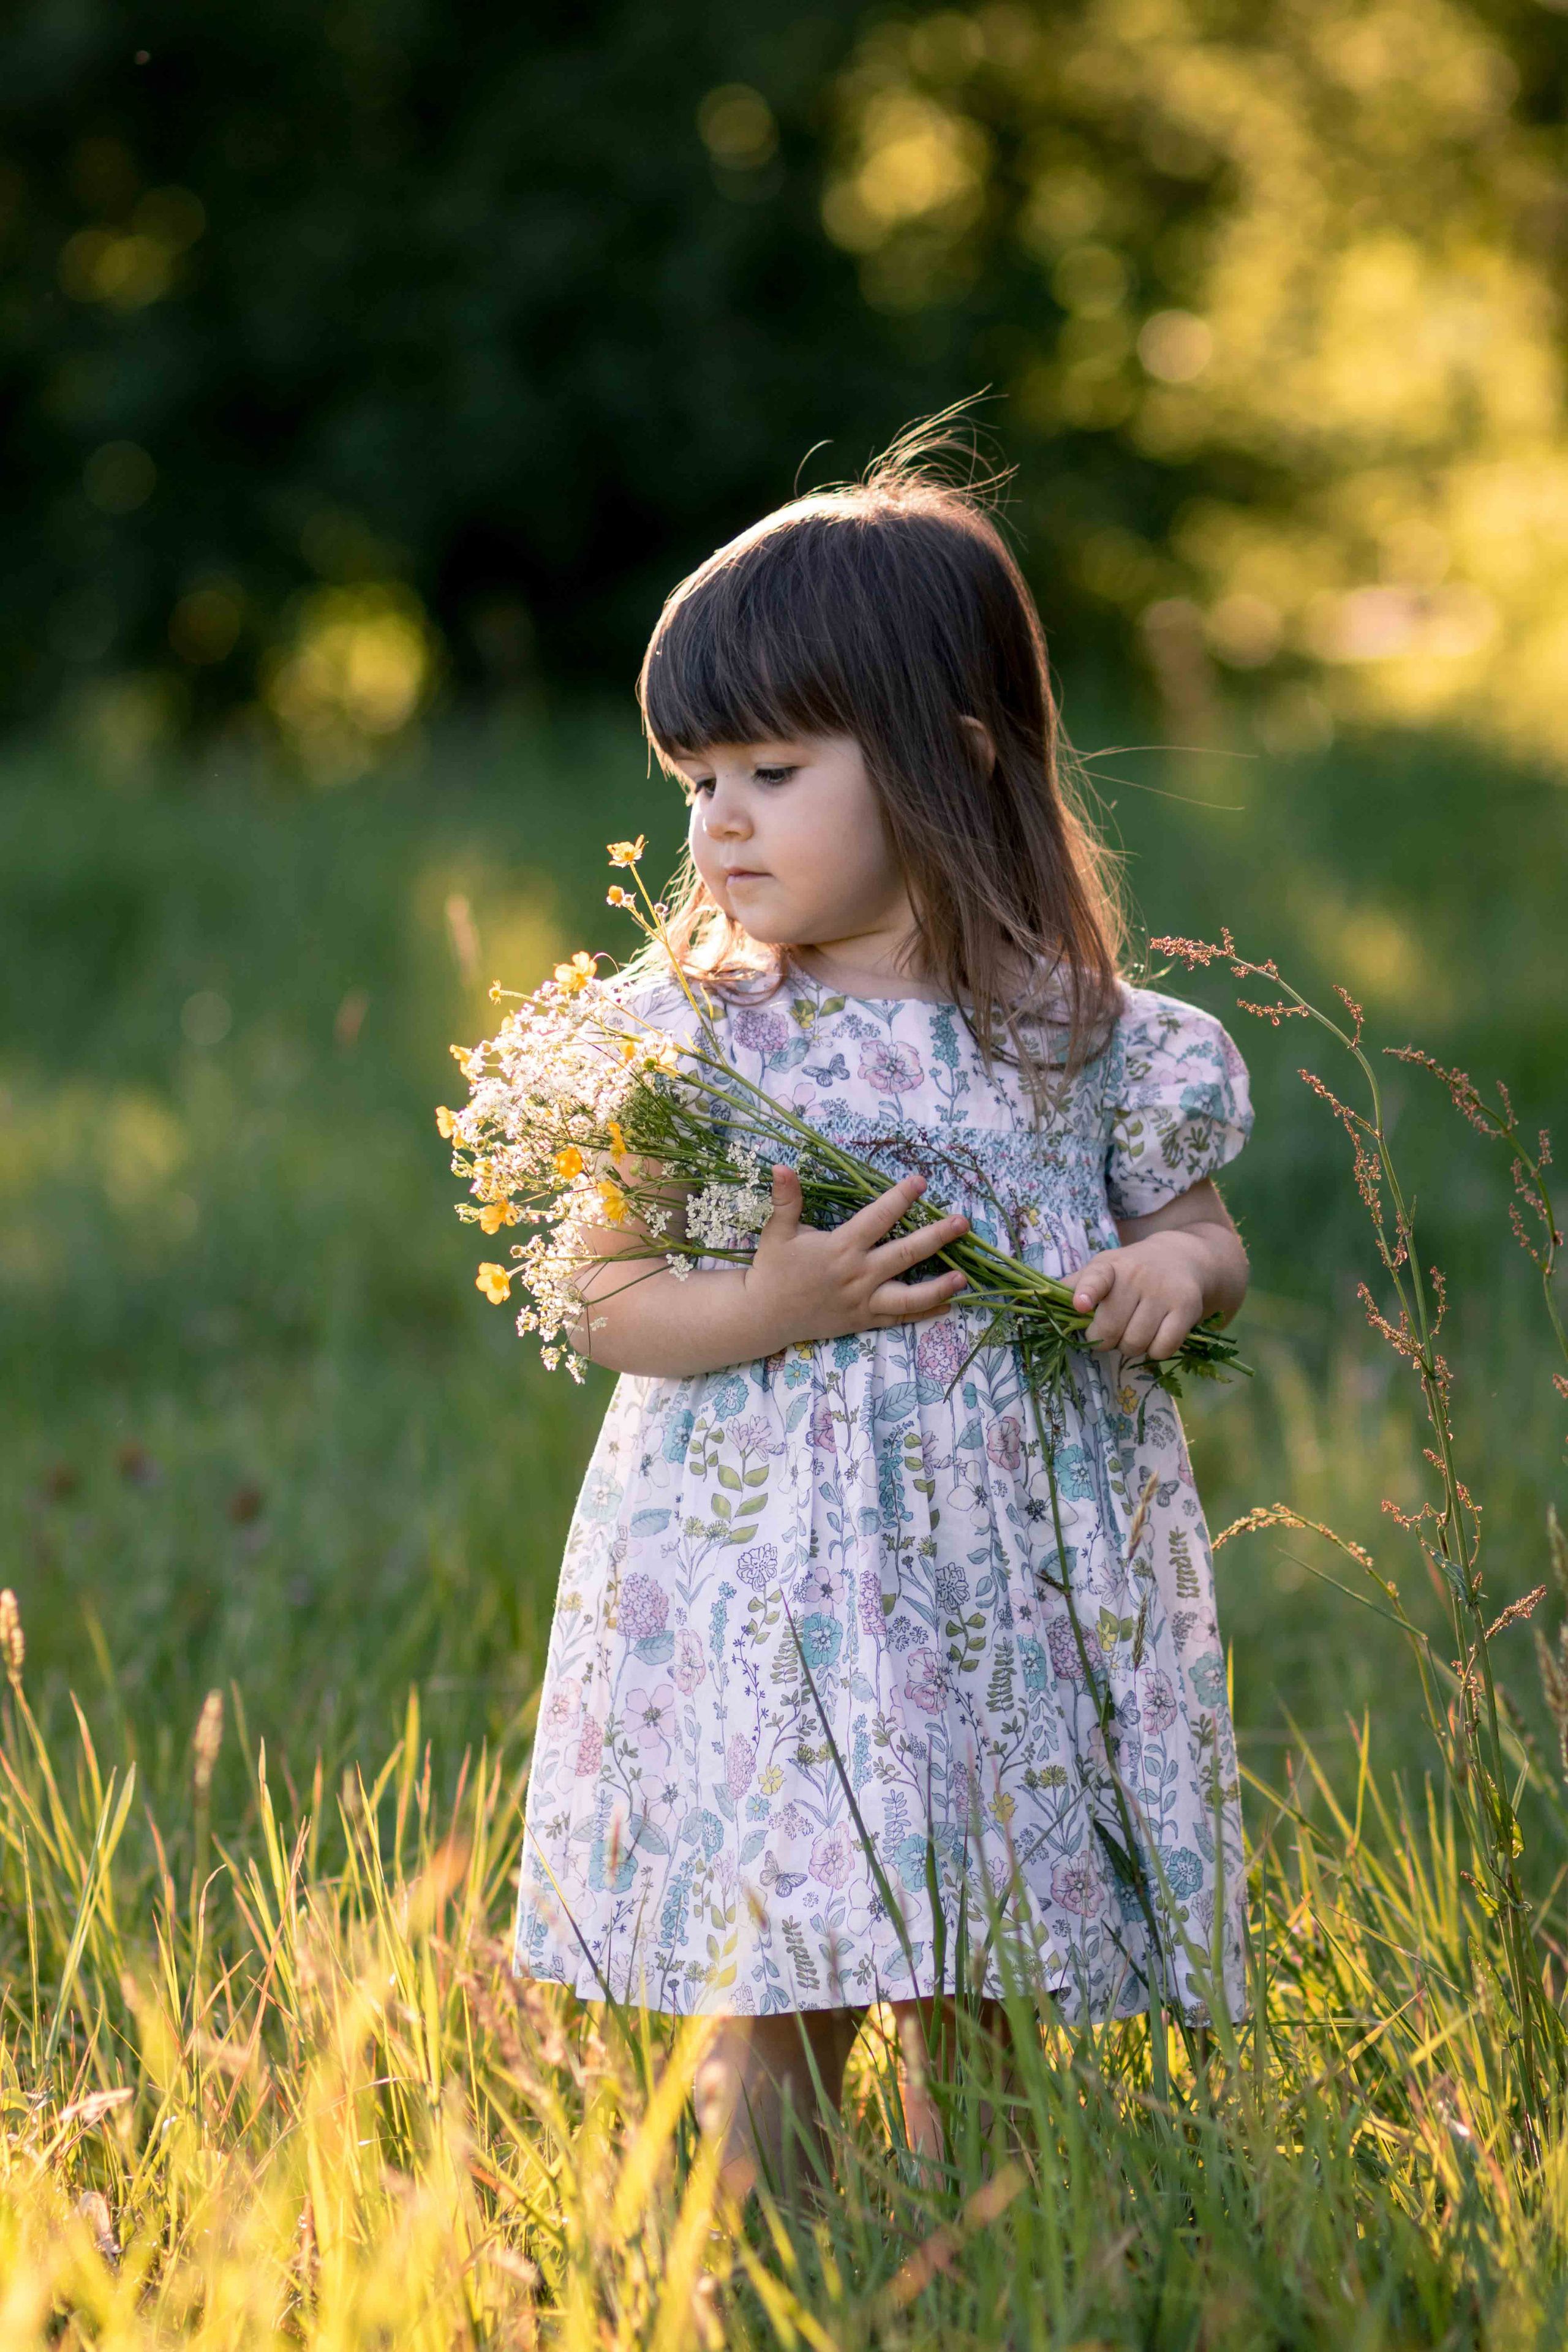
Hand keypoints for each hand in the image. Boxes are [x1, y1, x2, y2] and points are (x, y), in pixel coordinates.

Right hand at [745, 1167, 968, 1348]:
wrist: (764, 1315)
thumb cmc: (774, 1269)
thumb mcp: (777, 1232)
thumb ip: (787, 1199)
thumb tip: (782, 1166)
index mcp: (841, 1248)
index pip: (878, 1218)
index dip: (900, 1198)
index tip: (922, 1181)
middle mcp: (858, 1275)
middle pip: (905, 1254)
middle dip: (937, 1237)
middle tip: (963, 1223)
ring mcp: (863, 1301)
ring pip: (909, 1295)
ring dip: (939, 1286)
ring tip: (964, 1277)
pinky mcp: (864, 1320)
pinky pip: (899, 1318)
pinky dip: (924, 1313)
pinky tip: (948, 1305)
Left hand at [1069, 1232, 1208, 1361]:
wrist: (1182, 1258)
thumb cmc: (1131, 1271)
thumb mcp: (1103, 1268)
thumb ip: (1075, 1285)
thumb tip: (1040, 1297)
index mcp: (1109, 1266)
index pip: (1096, 1279)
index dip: (1087, 1293)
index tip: (1080, 1305)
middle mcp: (1136, 1276)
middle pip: (1110, 1330)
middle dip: (1106, 1340)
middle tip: (1111, 1332)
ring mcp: (1163, 1291)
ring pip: (1135, 1343)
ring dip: (1130, 1347)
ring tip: (1133, 1331)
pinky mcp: (1186, 1307)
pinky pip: (1163, 1348)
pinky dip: (1155, 1352)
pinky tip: (1155, 1337)